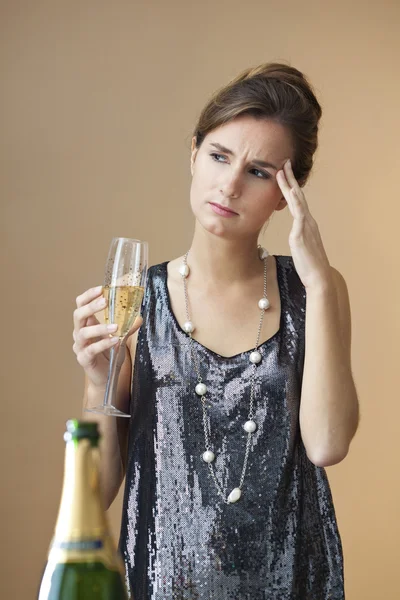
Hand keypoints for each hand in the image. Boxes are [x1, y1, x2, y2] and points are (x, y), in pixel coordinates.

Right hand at [72, 285, 141, 388]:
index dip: (88, 296)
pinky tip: (114, 341)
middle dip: (90, 306)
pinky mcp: (84, 359)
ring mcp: (80, 346)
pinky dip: (103, 344)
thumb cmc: (109, 354)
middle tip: (105, 301)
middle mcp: (80, 333)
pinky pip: (90, 350)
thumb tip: (139, 317)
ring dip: (99, 327)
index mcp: (87, 323)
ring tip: (115, 326)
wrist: (106, 377)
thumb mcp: (120, 337)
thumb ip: (127, 327)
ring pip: (82, 333)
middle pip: (78, 315)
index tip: (101, 289)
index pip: (81, 305)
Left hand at [276, 159, 332, 290]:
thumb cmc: (310, 267)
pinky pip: (297, 213)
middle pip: (298, 195)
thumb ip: (299, 239)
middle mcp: (308, 222)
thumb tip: (296, 238)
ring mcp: (305, 226)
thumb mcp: (302, 248)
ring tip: (281, 171)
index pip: (298, 202)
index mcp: (307, 225)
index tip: (285, 174)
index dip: (291, 187)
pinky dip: (293, 200)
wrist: (319, 277)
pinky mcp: (301, 233)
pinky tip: (289, 190)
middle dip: (291, 179)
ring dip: (289, 184)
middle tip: (284, 163)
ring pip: (297, 200)